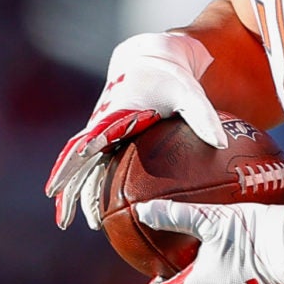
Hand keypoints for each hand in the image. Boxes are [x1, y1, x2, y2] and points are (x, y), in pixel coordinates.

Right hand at [45, 31, 228, 229]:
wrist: (152, 61)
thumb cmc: (170, 78)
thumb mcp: (188, 93)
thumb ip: (203, 117)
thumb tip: (220, 144)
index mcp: (113, 117)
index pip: (88, 143)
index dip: (76, 164)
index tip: (65, 184)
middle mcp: (100, 126)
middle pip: (75, 160)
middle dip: (66, 187)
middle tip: (62, 218)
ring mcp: (100, 133)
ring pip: (81, 167)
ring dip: (74, 192)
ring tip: (69, 222)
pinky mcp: (107, 138)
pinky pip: (94, 166)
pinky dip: (90, 186)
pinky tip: (96, 211)